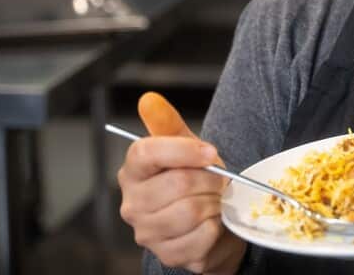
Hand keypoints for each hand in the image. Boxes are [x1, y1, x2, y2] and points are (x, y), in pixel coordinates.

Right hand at [116, 92, 246, 274]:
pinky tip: (215, 222)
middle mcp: (132, 204)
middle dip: (209, 180)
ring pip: (189, 211)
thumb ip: (167, 124)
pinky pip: (201, 236)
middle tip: (220, 181)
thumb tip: (148, 99)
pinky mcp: (168, 255)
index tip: (210, 152)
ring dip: (214, 203)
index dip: (183, 150)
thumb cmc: (197, 181)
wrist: (215, 220)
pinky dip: (217, 227)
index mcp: (133, 172)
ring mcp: (148, 233)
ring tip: (217, 200)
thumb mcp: (186, 147)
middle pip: (177, 183)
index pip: (147, 153)